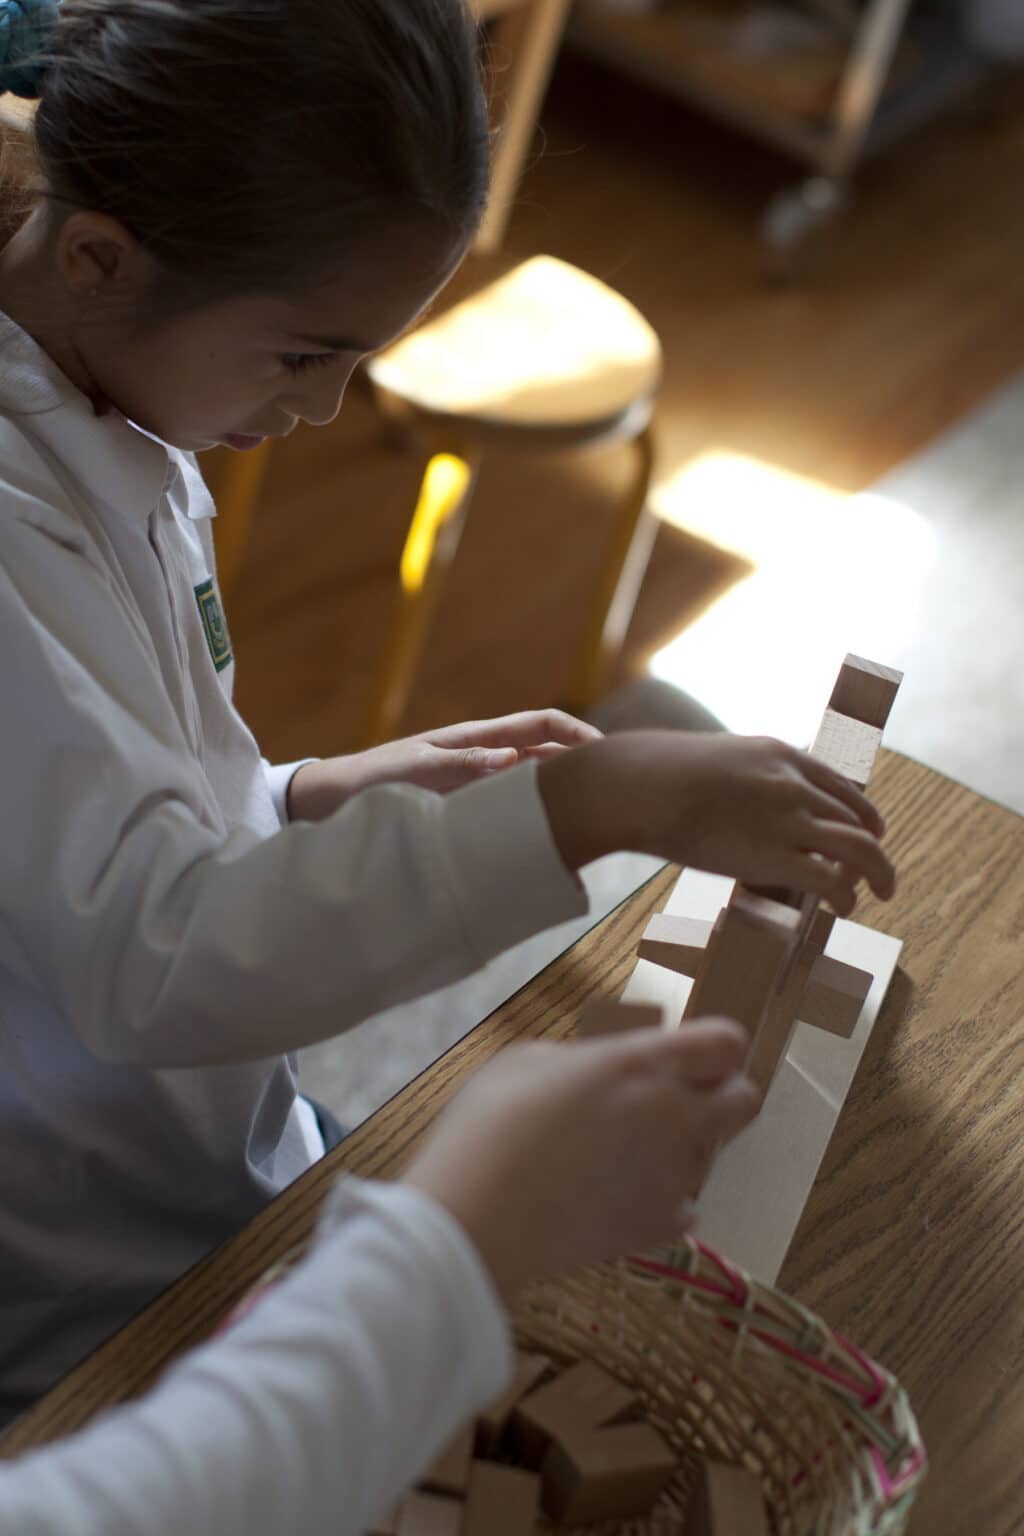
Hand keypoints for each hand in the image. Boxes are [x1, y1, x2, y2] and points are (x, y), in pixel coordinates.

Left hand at [288, 710, 600, 820]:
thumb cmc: (366, 782)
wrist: (329, 801)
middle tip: (620, 791)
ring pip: (533, 781)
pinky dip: (535, 815)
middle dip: (584, 764)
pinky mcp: (466, 807)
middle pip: (547, 752)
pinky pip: (511, 806)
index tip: (609, 757)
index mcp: (474, 739)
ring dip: (563, 793)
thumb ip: (459, 764)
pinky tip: (548, 838)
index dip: (578, 735)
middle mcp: (482, 757)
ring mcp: (476, 782)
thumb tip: (512, 758)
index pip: (541, 725)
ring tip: (597, 818)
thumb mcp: (411, 771)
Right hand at [402, 1022, 758, 1305]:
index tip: (692, 1058)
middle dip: (724, 1098)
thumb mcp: (528, 1061)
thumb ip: (586, 1060)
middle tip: (680, 1105)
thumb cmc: (489, 1124)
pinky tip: (617, 1201)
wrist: (477, 1215)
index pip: (726, 1042)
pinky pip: (684, 1210)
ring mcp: (672, 1175)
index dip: (715, 1049)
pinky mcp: (660, 1226)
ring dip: (681, 1154)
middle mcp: (672, 1115)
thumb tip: (601, 1071)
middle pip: (746, 1100)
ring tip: (623, 1161)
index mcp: (640, 1063)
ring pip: (710, 1157)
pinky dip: (660, 1205)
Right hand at [538, 731, 894, 915]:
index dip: (863, 813)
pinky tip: (843, 908)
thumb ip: (746, 776)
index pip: (841, 785)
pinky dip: (847, 897)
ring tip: (881, 892)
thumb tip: (740, 797)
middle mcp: (796, 785)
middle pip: (858, 818)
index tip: (870, 830)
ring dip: (878, 873)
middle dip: (873, 847)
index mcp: (783, 756)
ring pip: (861, 849)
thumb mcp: (720, 757)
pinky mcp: (779, 858)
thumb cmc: (663, 775)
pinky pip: (833, 880)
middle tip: (876, 869)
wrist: (643, 786)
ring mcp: (791, 821)